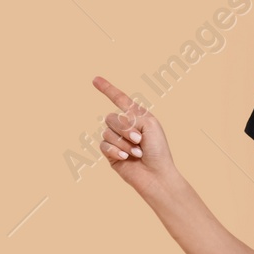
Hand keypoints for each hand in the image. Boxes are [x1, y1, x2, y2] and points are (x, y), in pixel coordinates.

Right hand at [90, 76, 177, 197]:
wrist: (156, 174)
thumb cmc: (158, 150)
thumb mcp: (149, 124)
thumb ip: (129, 116)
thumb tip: (113, 124)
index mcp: (136, 116)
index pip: (119, 99)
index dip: (107, 89)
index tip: (95, 79)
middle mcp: (124, 126)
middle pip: (111, 117)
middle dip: (125, 128)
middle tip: (139, 139)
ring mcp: (116, 140)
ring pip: (106, 132)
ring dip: (123, 142)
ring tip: (136, 153)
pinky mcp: (110, 153)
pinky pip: (103, 145)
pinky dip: (116, 150)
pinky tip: (126, 157)